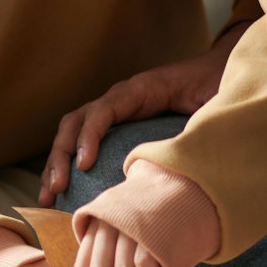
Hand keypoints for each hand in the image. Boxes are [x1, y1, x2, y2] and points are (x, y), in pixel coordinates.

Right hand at [37, 24, 244, 203]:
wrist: (218, 70)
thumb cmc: (215, 84)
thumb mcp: (214, 100)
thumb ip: (204, 120)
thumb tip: (195, 152)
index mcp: (142, 89)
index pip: (105, 108)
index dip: (91, 134)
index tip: (85, 164)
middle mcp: (121, 97)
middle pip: (78, 119)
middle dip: (62, 154)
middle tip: (57, 188)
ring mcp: (115, 109)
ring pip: (73, 130)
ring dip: (56, 161)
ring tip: (48, 196)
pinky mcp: (117, 124)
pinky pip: (84, 139)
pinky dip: (68, 163)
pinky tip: (63, 192)